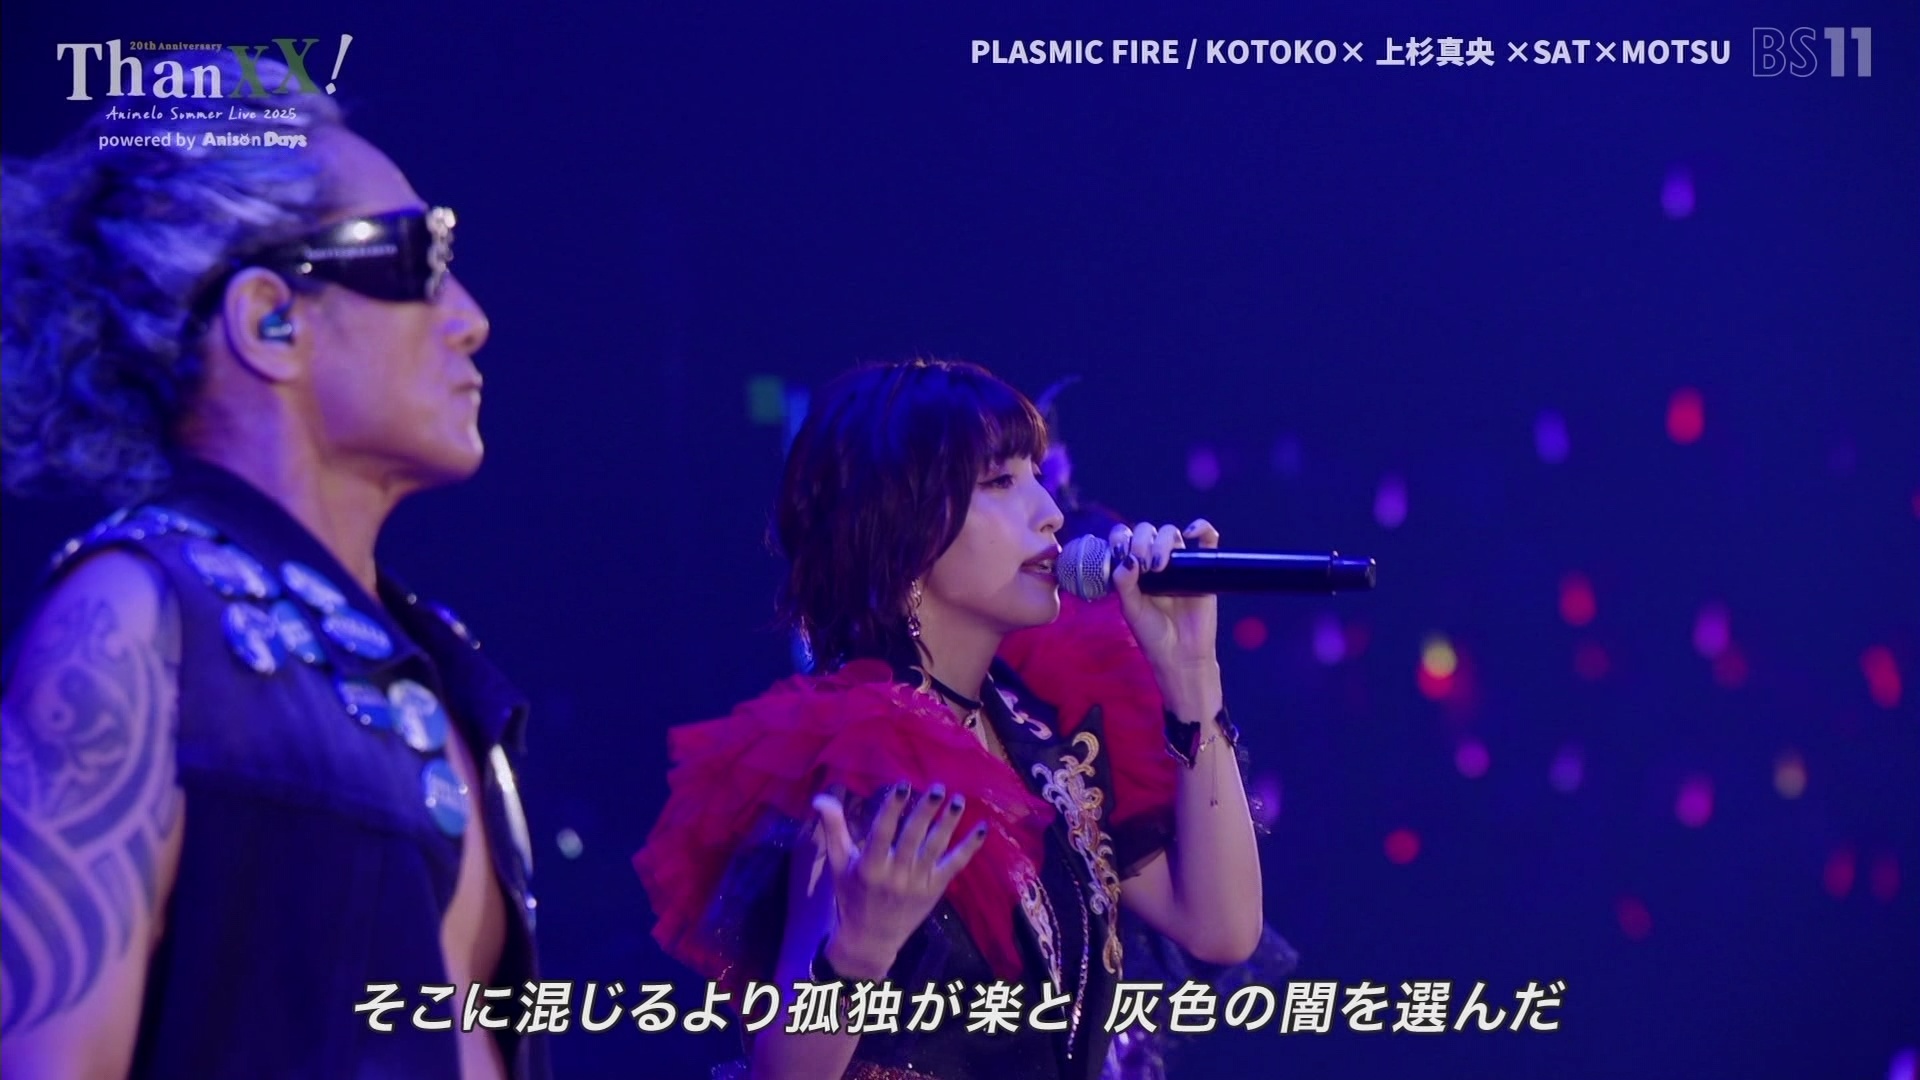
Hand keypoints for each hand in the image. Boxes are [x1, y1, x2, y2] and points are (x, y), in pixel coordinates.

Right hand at [810, 781, 986, 977]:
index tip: (903, 786)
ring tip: (958, 800)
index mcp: (869, 867)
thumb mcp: (838, 864)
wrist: (870, 938)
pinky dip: (969, 848)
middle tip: (938, 788)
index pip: (881, 833)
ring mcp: (918, 884)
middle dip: (925, 812)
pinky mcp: (935, 890)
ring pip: (936, 849)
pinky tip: (982, 828)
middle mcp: (895, 875)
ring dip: (948, 824)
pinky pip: (955, 866)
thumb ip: (834, 829)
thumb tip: (820, 797)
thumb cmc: (851, 896)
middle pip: (912, 839)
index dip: (892, 809)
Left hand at [1109, 519, 1220, 675]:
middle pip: (1148, 532)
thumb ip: (1124, 583)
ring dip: (1162, 542)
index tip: (1122, 551)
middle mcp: (1155, 561)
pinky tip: (1191, 533)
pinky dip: (1202, 528)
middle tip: (1144, 565)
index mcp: (1134, 568)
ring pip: (1171, 533)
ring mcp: (1180, 563)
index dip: (1122, 537)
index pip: (1126, 538)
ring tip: (1160, 566)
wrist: (1181, 655)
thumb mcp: (1131, 609)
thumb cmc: (1153, 634)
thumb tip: (1128, 558)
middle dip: (1142, 541)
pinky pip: (1207, 539)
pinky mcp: (1203, 568)